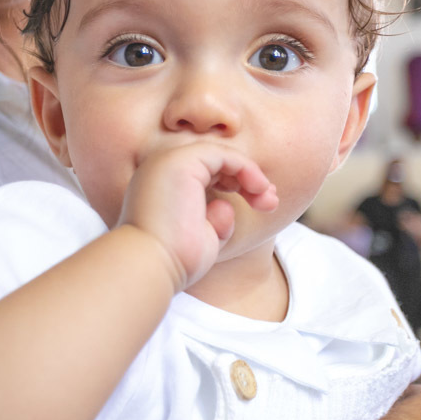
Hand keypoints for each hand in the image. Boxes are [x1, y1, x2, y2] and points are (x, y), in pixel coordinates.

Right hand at [118, 143, 277, 291]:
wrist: (150, 266)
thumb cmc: (173, 261)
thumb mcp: (200, 237)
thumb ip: (214, 220)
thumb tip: (226, 207)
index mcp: (161, 184)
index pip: (205, 172)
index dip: (237, 183)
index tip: (261, 205)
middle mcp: (161, 167)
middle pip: (214, 160)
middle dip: (247, 178)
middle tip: (270, 202)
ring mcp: (169, 160)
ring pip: (220, 154)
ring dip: (250, 175)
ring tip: (268, 201)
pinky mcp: (182, 162)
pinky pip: (223, 154)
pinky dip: (246, 169)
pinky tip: (259, 190)